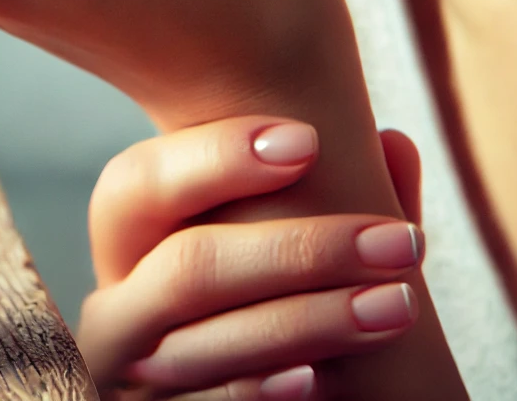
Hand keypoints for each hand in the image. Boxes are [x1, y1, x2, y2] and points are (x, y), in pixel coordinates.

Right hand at [81, 118, 426, 399]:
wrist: (270, 396)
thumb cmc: (268, 320)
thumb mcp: (283, 264)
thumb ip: (329, 209)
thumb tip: (394, 144)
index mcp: (126, 249)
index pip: (138, 183)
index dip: (214, 156)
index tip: (308, 141)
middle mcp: (116, 312)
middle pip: (186, 267)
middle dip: (300, 251)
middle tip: (399, 242)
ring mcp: (131, 380)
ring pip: (205, 345)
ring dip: (311, 323)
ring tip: (398, 306)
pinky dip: (260, 390)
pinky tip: (319, 376)